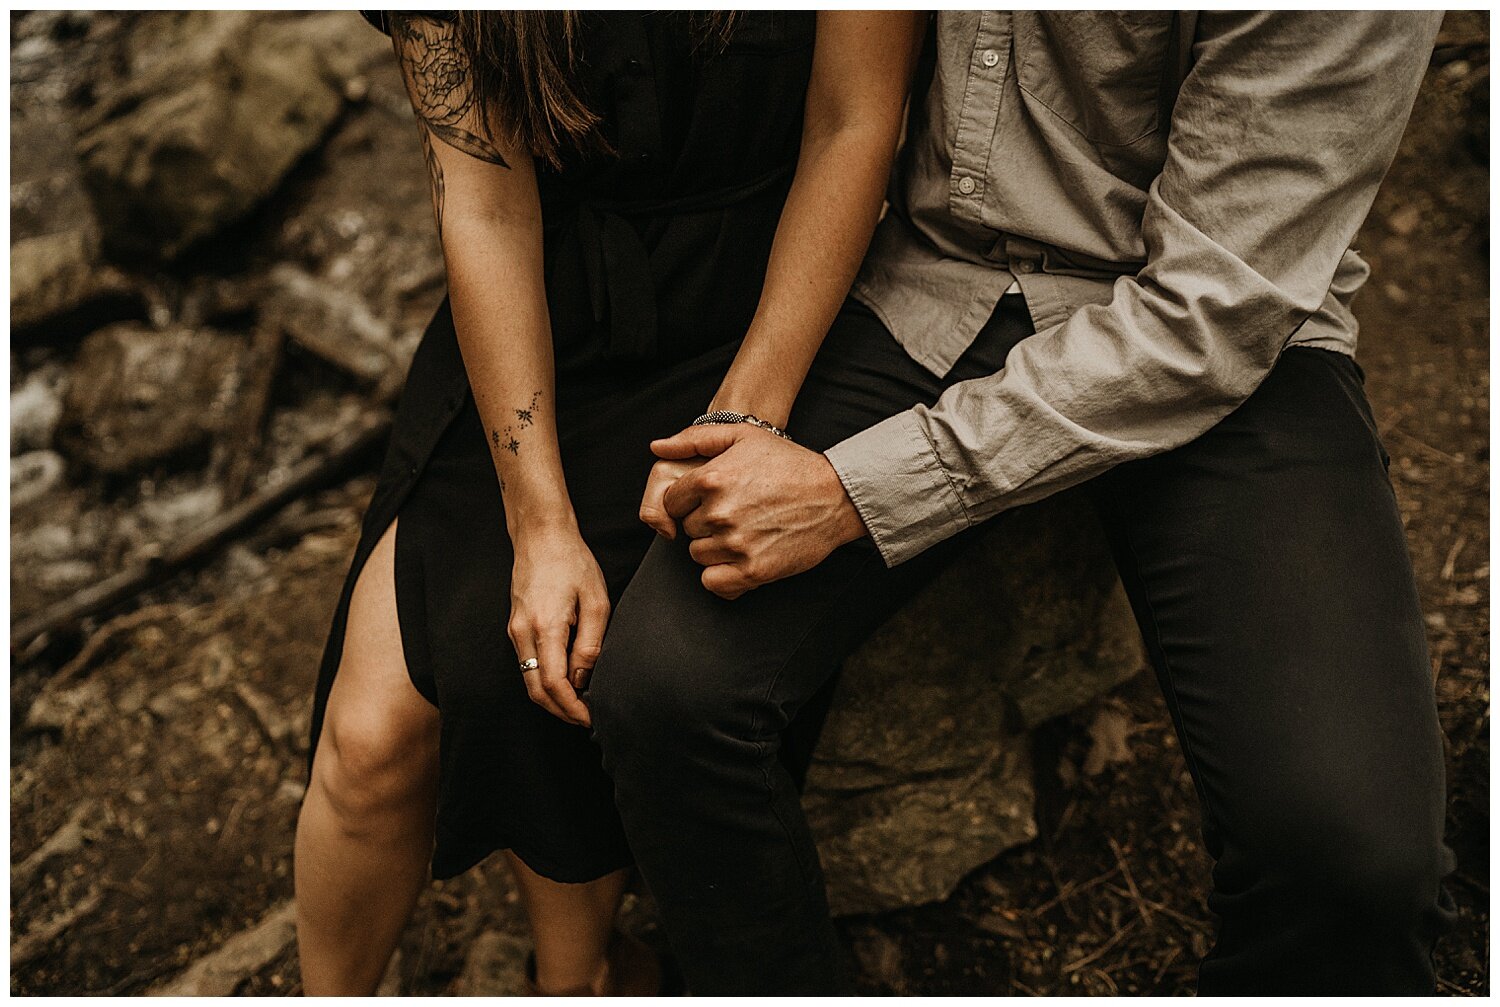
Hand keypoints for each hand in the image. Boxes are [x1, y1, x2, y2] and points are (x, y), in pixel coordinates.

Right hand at [508, 525, 609, 725]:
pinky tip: (567, 679)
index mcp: (545, 627)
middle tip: (586, 719)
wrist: (541, 536)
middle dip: (560, 711)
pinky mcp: (515, 626)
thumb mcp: (596, 601)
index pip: (553, 684)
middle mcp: (523, 633)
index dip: (572, 708)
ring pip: (528, 680)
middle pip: (535, 691)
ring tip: (580, 703)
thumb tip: (584, 679)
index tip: (590, 718)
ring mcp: (515, 630)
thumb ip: (590, 644)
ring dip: (552, 698)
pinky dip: (544, 680)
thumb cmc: (572, 562)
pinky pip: (527, 664)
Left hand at [652, 424, 867, 599]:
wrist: (836, 496)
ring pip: (699, 555)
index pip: (672, 502)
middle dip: (705, 522)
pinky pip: (713, 582)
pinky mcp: (752, 571)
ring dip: (715, 547)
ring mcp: (735, 544)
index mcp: (711, 479)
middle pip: (687, 529)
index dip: (690, 501)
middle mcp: (719, 513)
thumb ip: (694, 439)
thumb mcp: (744, 435)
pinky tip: (741, 559)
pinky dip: (722, 575)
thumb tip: (656, 448)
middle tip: (737, 512)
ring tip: (745, 532)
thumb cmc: (789, 463)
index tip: (715, 498)